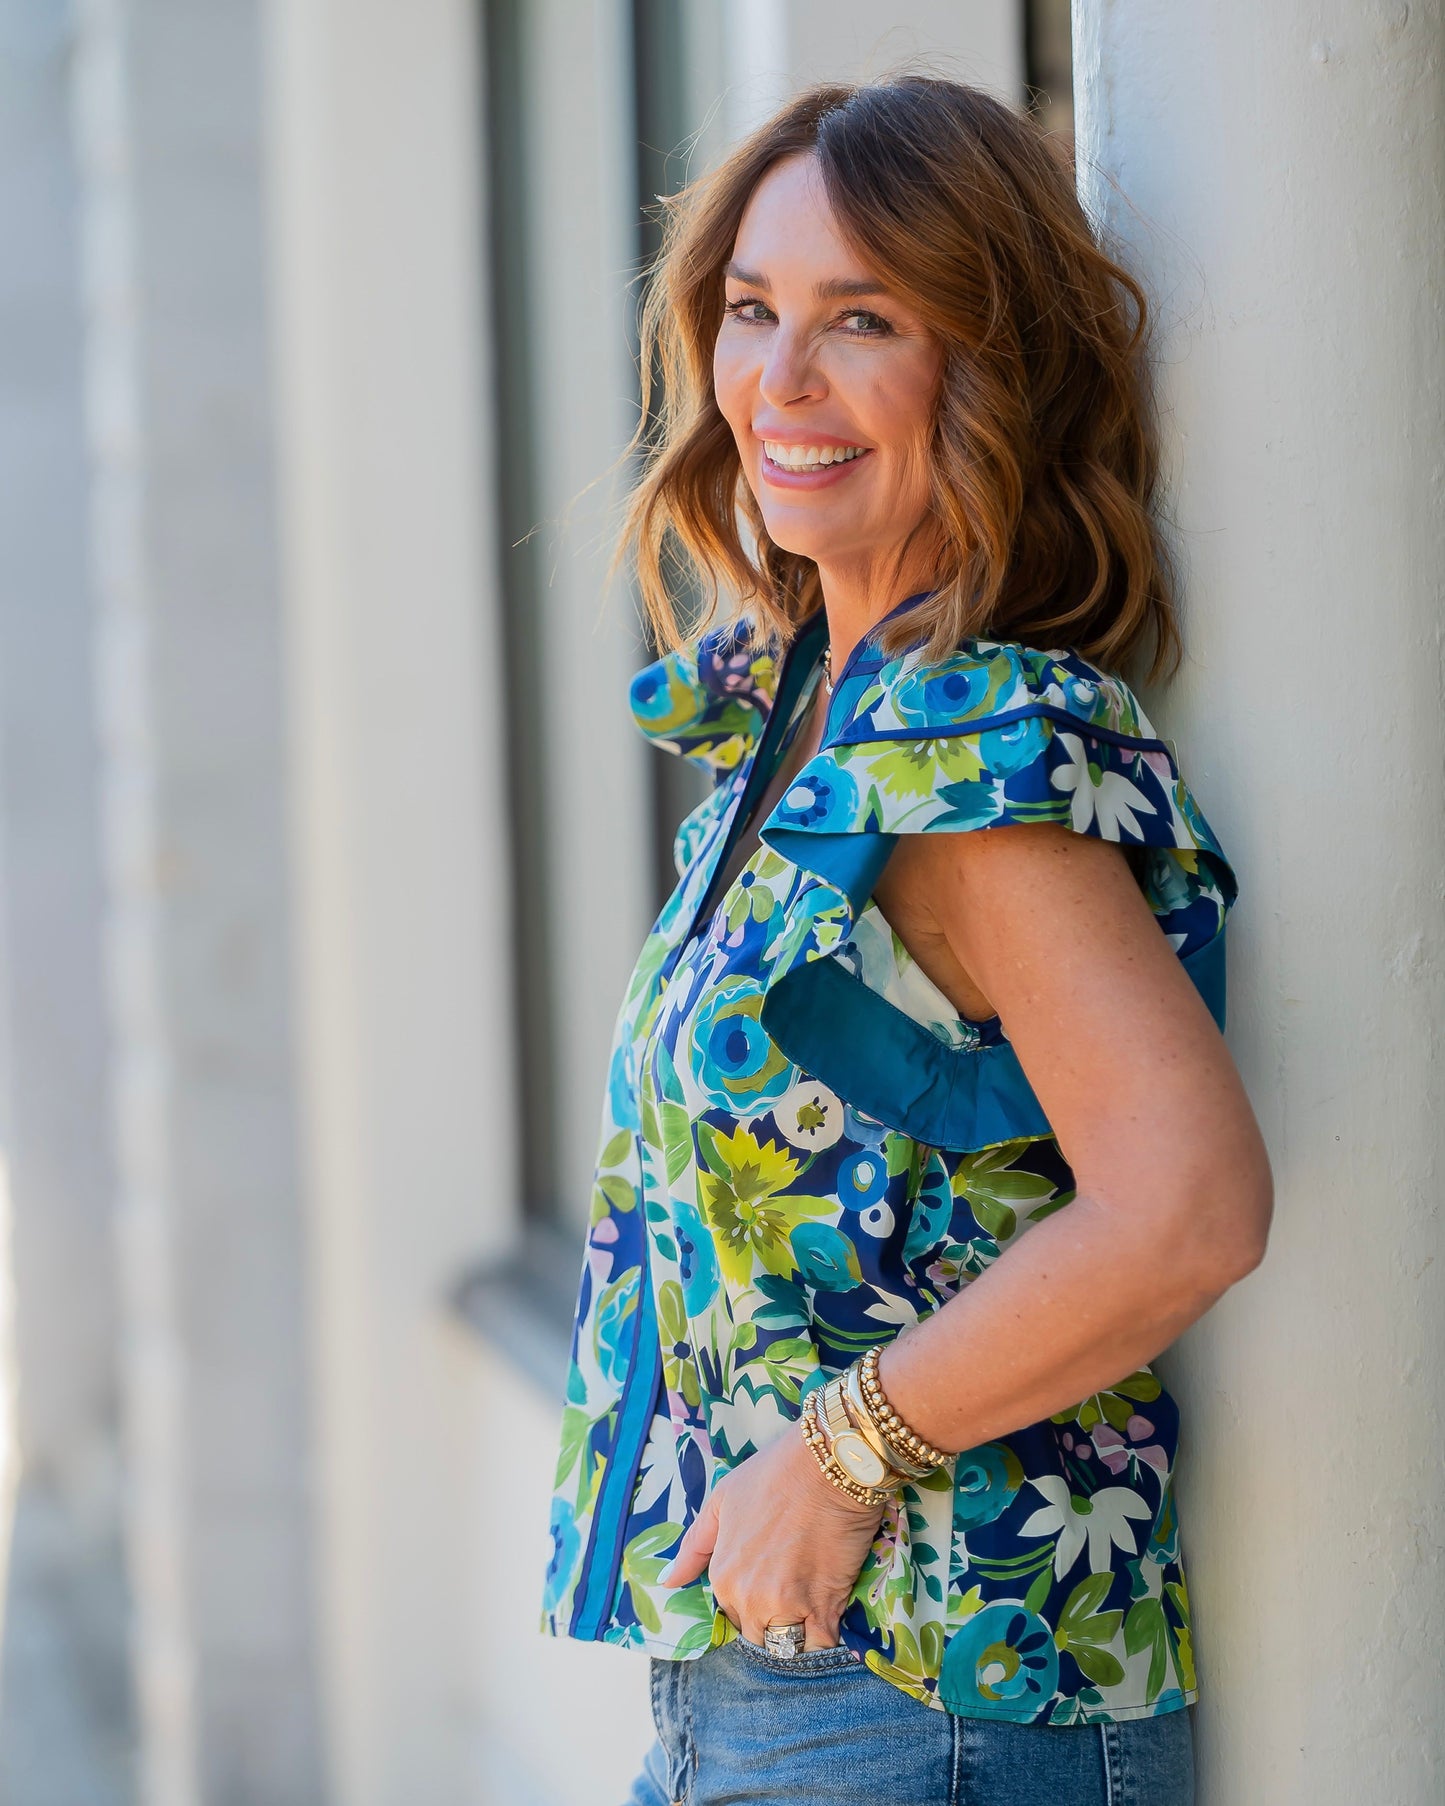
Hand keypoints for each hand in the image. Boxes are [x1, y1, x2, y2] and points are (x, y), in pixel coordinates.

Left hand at [661, 1419, 885, 1649]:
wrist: (827, 1465)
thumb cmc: (774, 1474)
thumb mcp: (722, 1501)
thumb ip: (694, 1547)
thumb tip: (667, 1583)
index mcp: (722, 1576)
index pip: (731, 1614)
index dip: (752, 1600)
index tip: (772, 1579)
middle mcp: (748, 1598)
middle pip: (758, 1633)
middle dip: (773, 1621)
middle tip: (794, 1591)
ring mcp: (785, 1607)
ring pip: (786, 1645)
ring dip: (799, 1634)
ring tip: (815, 1605)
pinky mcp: (823, 1609)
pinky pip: (820, 1645)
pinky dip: (826, 1640)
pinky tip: (833, 1618)